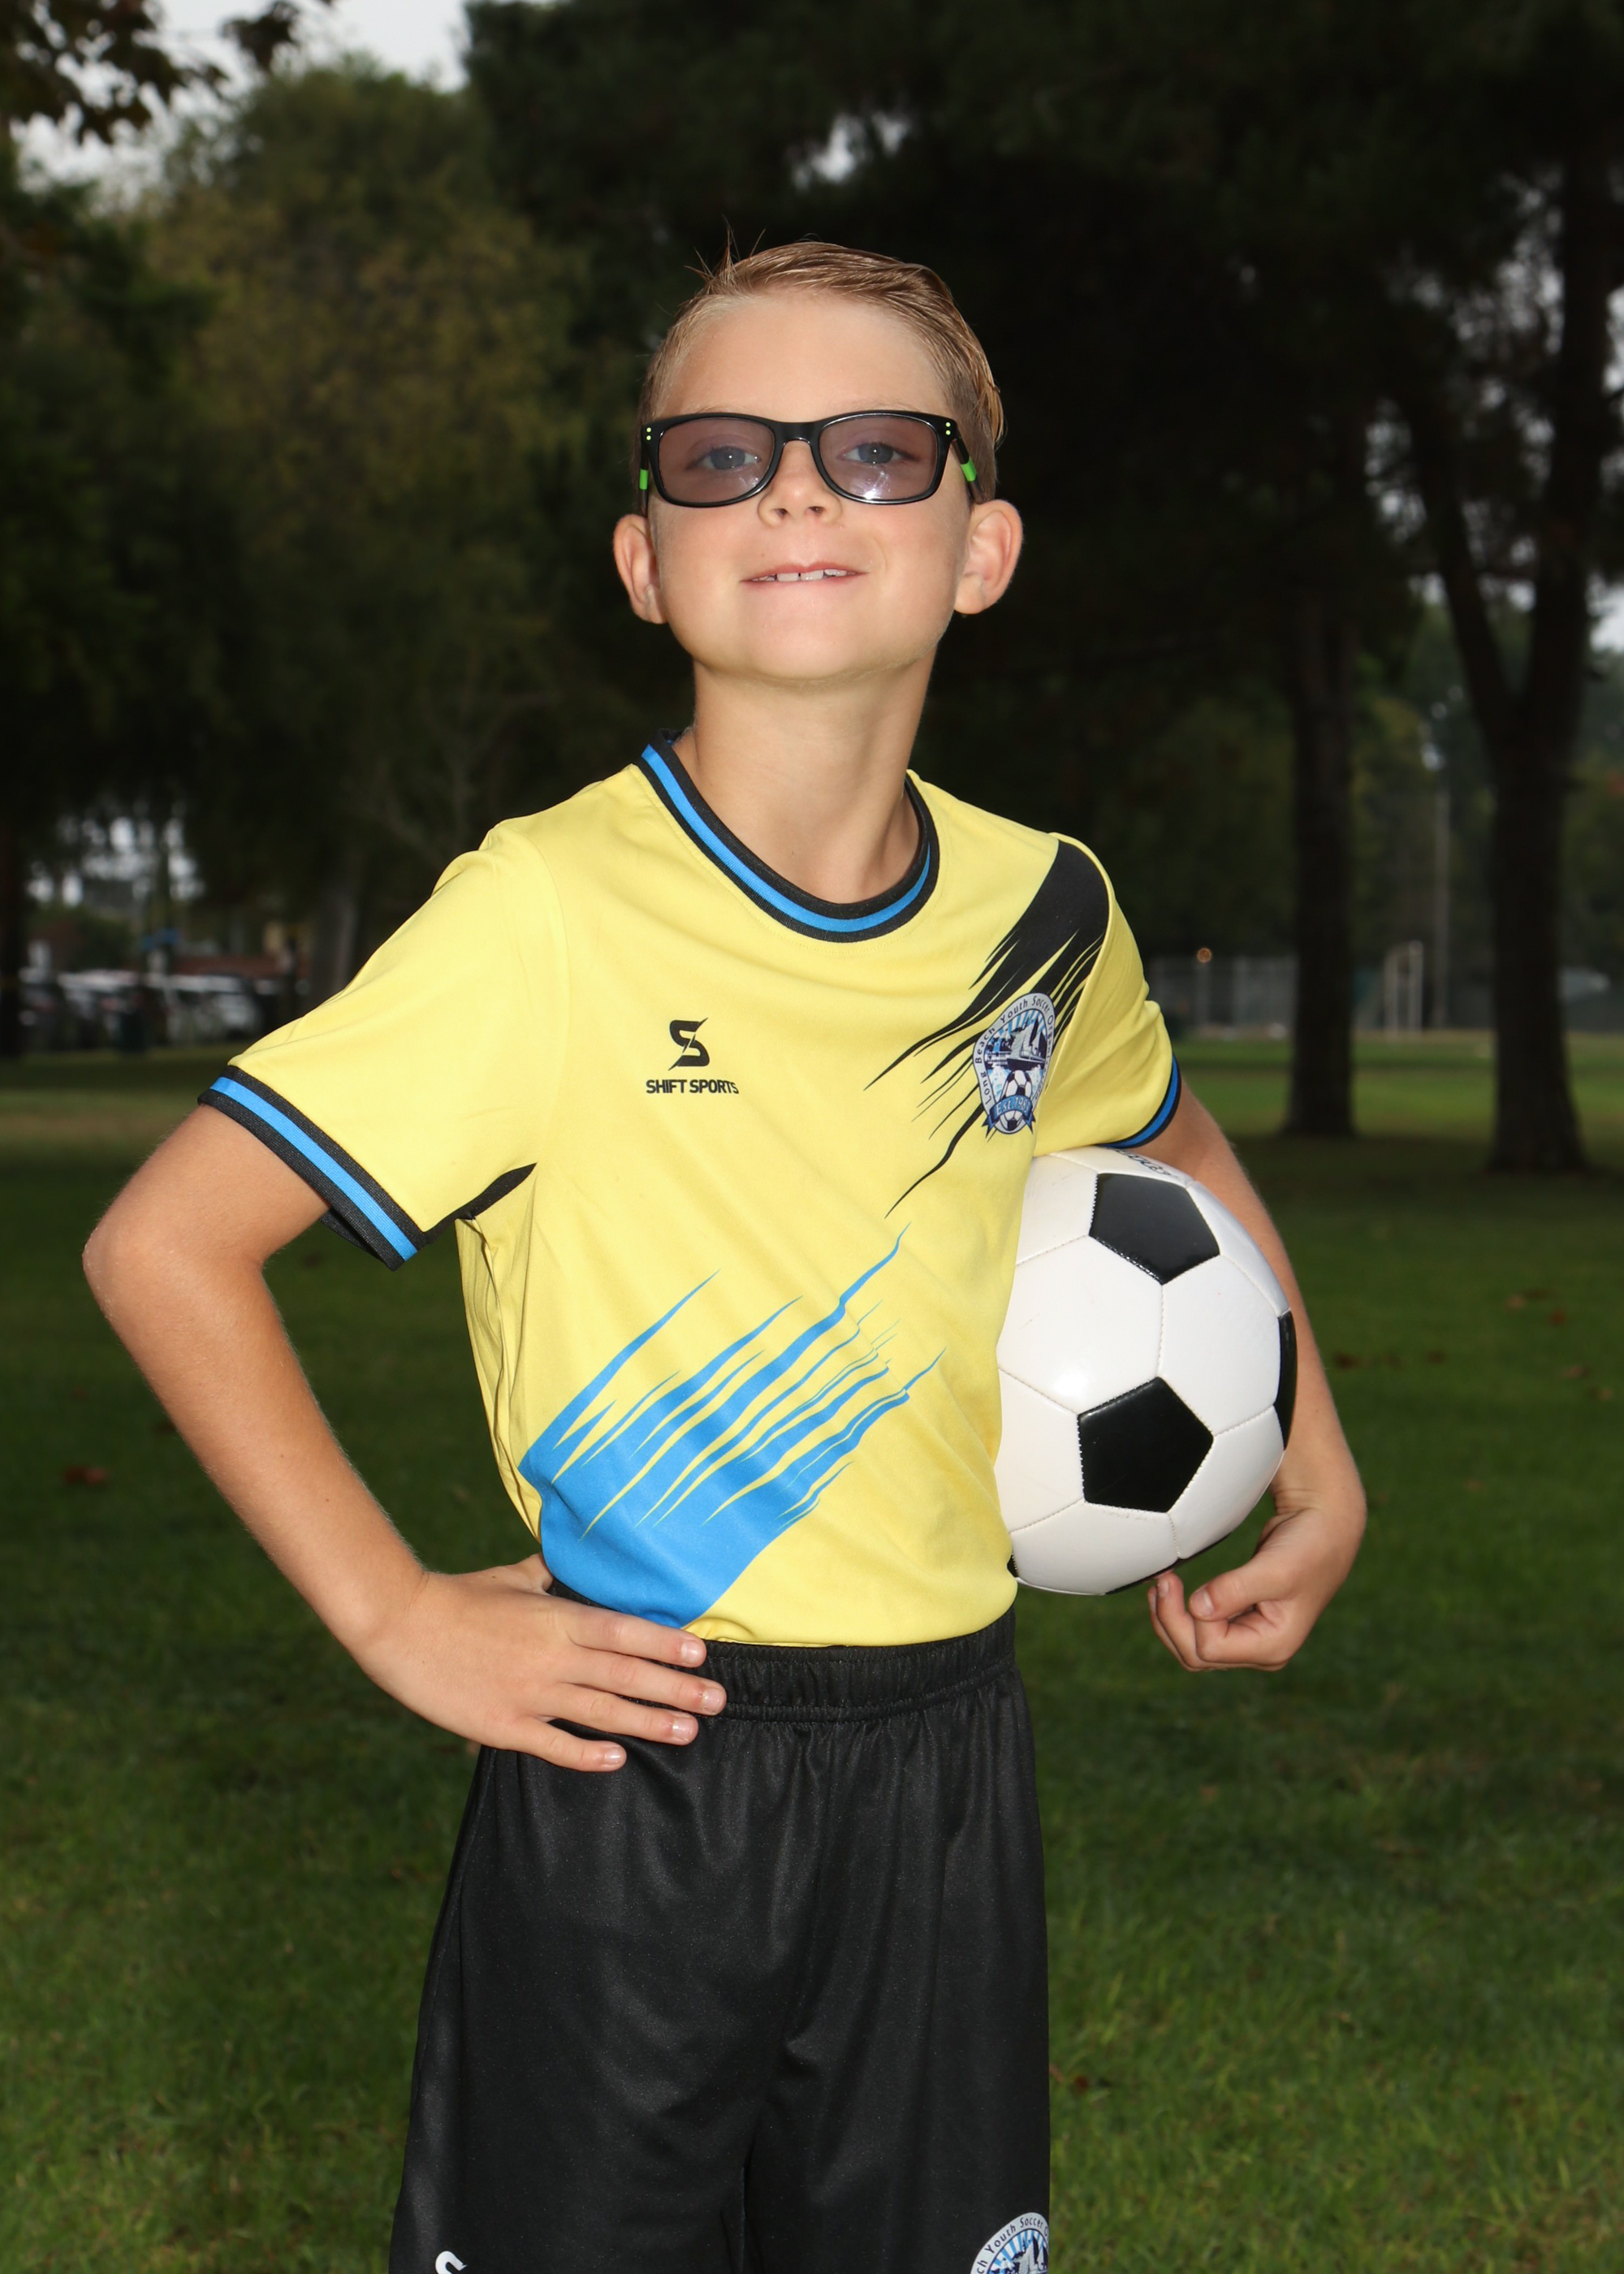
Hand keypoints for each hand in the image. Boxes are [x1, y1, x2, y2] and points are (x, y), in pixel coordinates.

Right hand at [353, 1554, 726, 1770]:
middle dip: (676, 1688)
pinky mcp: (502, 1726)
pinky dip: (587, 1754)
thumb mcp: (512, 1576)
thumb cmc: (459, 1596)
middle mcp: (551, 1656)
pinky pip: (553, 1744)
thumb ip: (549, 1574)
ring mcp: (528, 1694)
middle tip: (718, 1700)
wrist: (400, 1625)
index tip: (703, 1654)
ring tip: (688, 1731)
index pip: (624, 1630)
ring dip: (648, 1722)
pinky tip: (618, 1760)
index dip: (666, 1643)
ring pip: (601, 1712)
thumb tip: (573, 1560)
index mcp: (556, 1616)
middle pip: (625, 1674)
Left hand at [1146, 1474, 1364, 1671]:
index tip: (1177, 1579)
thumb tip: (1197, 1607)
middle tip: (1160, 1582)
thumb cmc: (1308, 1546)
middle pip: (1197, 1655)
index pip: (1210, 1647)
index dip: (1188, 1617)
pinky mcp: (1240, 1621)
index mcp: (1273, 1646)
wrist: (1324, 1527)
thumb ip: (1236, 1590)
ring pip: (1194, 1648)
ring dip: (1170, 1620)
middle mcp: (1260, 1650)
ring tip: (1159, 1587)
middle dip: (1170, 1622)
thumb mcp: (1276, 1568)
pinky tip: (1170, 1591)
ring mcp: (1249, 1638)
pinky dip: (1180, 1614)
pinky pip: (1200, 1631)